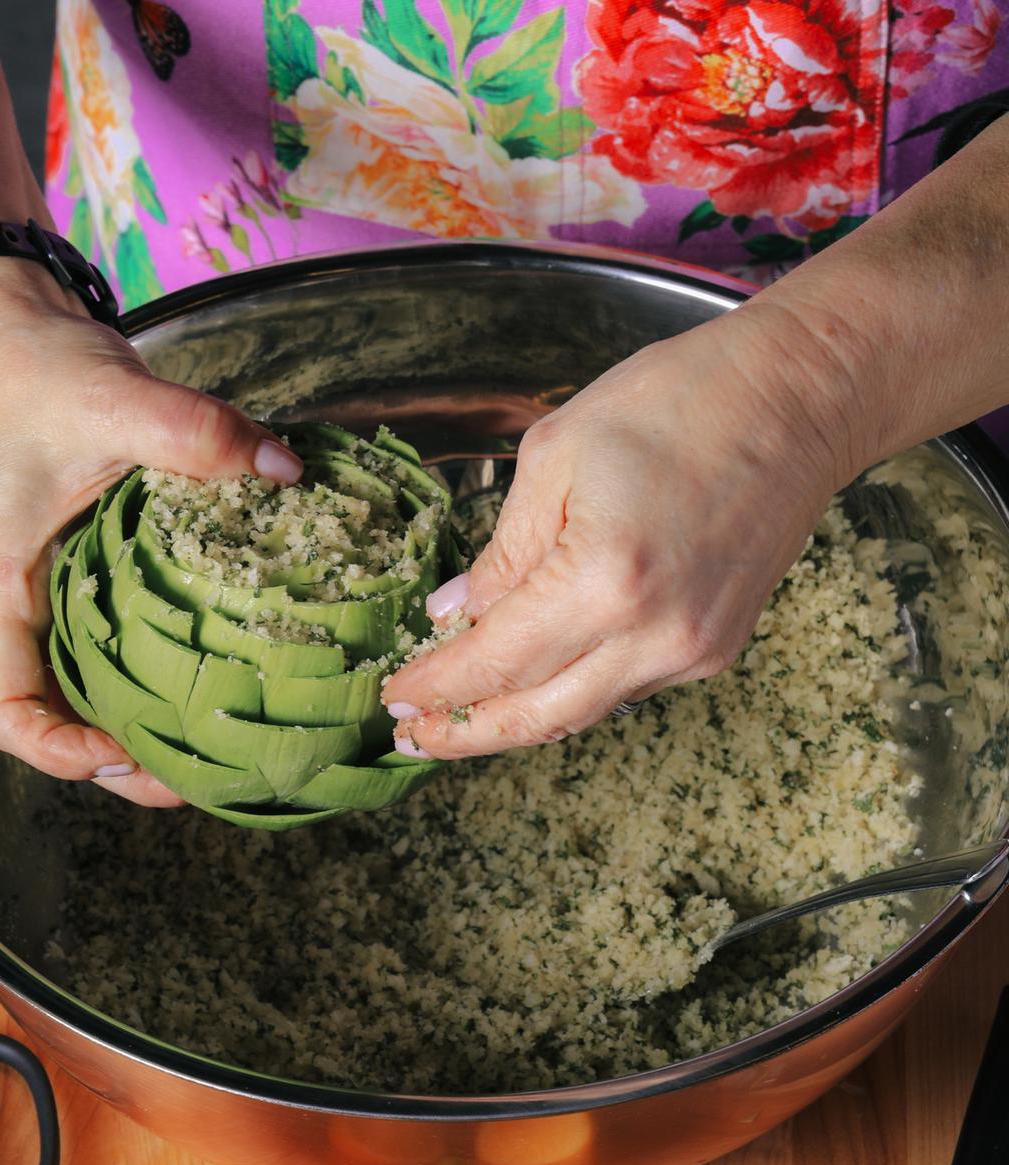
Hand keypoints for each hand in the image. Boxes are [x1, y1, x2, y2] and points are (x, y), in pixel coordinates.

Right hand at [0, 261, 301, 804]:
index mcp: (5, 591)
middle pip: (64, 727)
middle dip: (129, 768)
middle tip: (209, 780)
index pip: (6, 709)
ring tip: (234, 755)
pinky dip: (182, 681)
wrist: (26, 338)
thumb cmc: (41, 375)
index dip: (59, 751)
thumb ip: (190, 429)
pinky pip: (139, 653)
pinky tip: (244, 682)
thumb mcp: (110, 395)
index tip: (126, 752)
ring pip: (104, 700)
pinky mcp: (109, 586)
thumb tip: (285, 471)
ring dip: (160, 736)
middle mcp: (34, 614)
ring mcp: (71, 605)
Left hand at [381, 302, 862, 758]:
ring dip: (515, 720)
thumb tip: (455, 615)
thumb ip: (502, 550)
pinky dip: (569, 691)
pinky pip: (622, 690)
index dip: (435, 687)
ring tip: (459, 715)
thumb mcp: (557, 454)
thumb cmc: (681, 401)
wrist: (801, 398)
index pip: (493, 663)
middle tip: (411, 736)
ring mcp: (690, 652)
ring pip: (580, 713)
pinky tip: (533, 678)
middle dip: (464, 733)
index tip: (392, 697)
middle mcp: (651, 636)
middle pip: (535, 717)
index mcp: (602, 581)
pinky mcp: (715, 649)